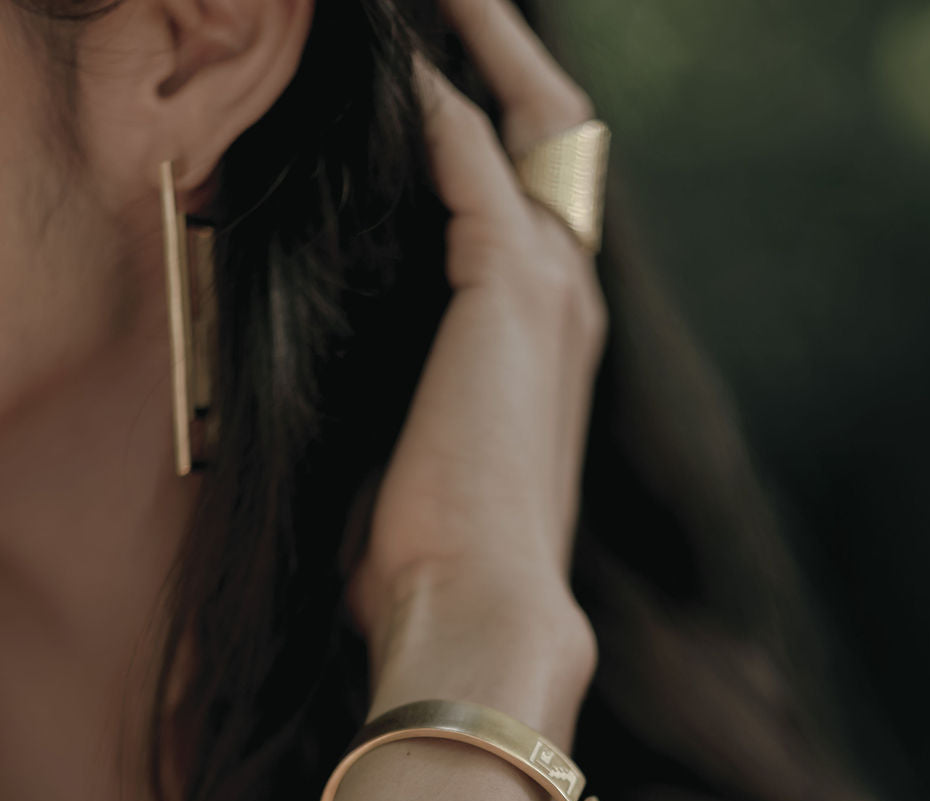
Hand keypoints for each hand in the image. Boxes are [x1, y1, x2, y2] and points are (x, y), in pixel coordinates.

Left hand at [343, 0, 608, 681]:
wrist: (480, 611)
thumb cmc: (441, 557)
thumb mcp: (424, 449)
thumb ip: (415, 373)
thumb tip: (357, 343)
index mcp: (553, 339)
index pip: (539, 193)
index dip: (499, 123)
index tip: (445, 76)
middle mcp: (571, 296)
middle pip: (558, 127)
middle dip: (505, 48)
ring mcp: (554, 286)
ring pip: (530, 114)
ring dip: (475, 44)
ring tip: (421, 2)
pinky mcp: (511, 286)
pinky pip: (470, 147)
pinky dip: (433, 95)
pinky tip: (394, 63)